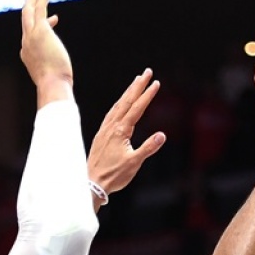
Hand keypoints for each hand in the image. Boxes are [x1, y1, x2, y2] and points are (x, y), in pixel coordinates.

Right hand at [20, 0, 71, 85]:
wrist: (52, 84)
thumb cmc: (55, 84)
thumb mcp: (53, 72)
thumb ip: (54, 64)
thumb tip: (61, 69)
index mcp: (27, 53)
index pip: (32, 34)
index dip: (45, 24)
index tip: (55, 18)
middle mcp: (26, 42)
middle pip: (24, 19)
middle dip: (28, 4)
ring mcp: (31, 35)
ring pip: (29, 10)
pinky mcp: (40, 30)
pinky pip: (40, 8)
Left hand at [87, 68, 165, 197]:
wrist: (92, 182)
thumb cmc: (114, 175)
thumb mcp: (134, 163)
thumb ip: (148, 148)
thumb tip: (162, 135)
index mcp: (121, 131)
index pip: (137, 108)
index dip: (147, 95)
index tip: (156, 83)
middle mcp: (112, 126)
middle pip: (127, 101)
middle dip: (138, 85)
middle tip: (147, 72)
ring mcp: (105, 129)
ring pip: (118, 105)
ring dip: (128, 92)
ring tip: (136, 82)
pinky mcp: (102, 134)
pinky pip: (112, 113)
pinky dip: (119, 104)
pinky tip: (121, 103)